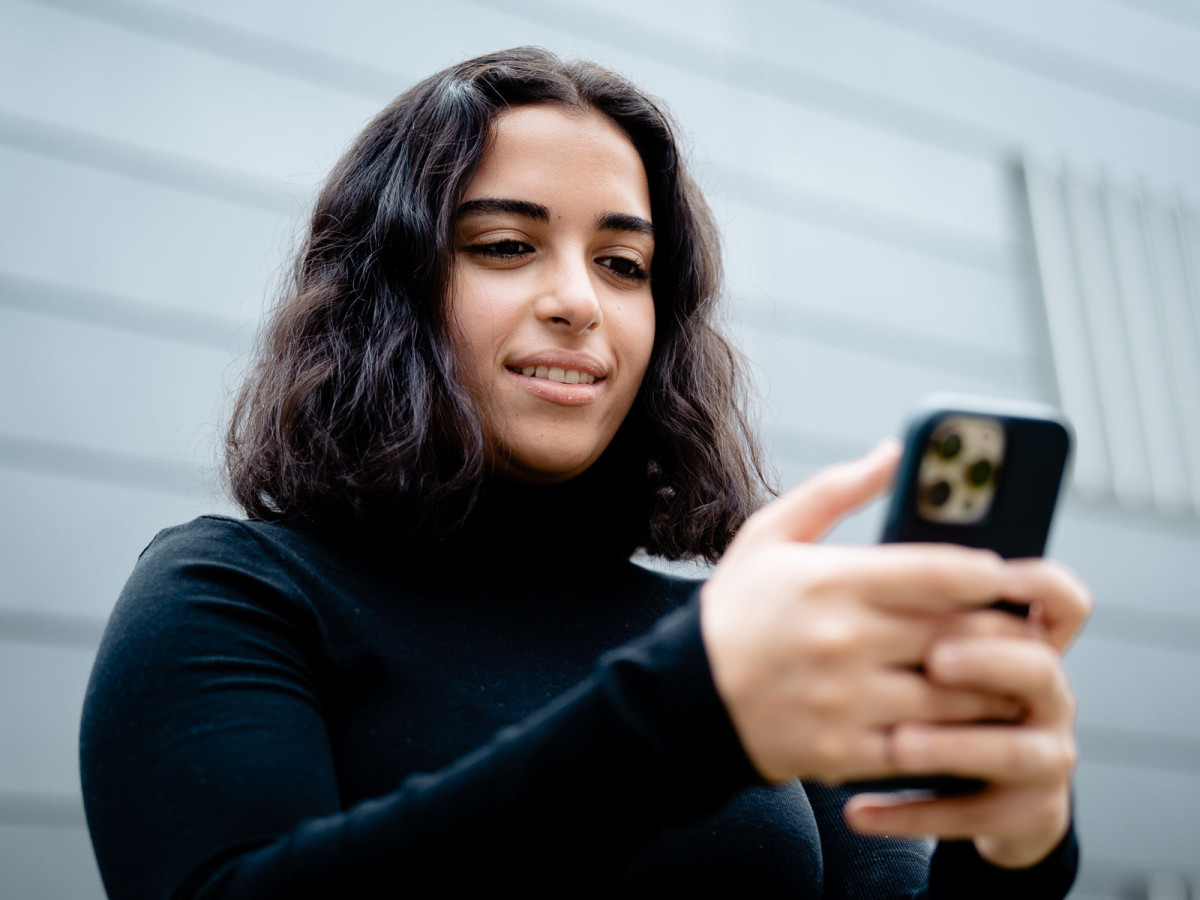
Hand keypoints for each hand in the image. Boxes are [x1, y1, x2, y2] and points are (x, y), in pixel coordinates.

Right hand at [700, 441, 1037, 784]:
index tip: (1004, 575)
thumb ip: (836, 490)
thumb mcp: (769, 534)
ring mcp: (845, 700)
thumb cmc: (736, 611)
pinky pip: (925, 749)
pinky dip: (959, 739)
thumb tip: (894, 452)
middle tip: (1024, 628)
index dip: (989, 574)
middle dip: (1006, 633)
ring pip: (956, 697)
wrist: (684, 698)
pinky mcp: (844, 750)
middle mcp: (842, 639)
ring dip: (994, 688)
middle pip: (961, 635)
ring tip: (1007, 677)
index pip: (939, 572)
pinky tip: (970, 727)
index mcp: (829, 580)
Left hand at [844, 559, 1091, 868]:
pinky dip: (911, 813)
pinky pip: (971, 814)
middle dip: (986, 662)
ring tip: (898, 743)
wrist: (969, 784)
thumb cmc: (938, 690)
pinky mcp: (1021, 812)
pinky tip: (857, 810)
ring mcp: (1041, 756)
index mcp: (1026, 642)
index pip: (1061, 602)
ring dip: (953, 746)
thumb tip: (873, 526)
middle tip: (933, 659)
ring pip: (1012, 750)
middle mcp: (1046, 696)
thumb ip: (918, 590)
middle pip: (1038, 668)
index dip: (1039, 586)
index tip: (994, 575)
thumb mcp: (932, 636)